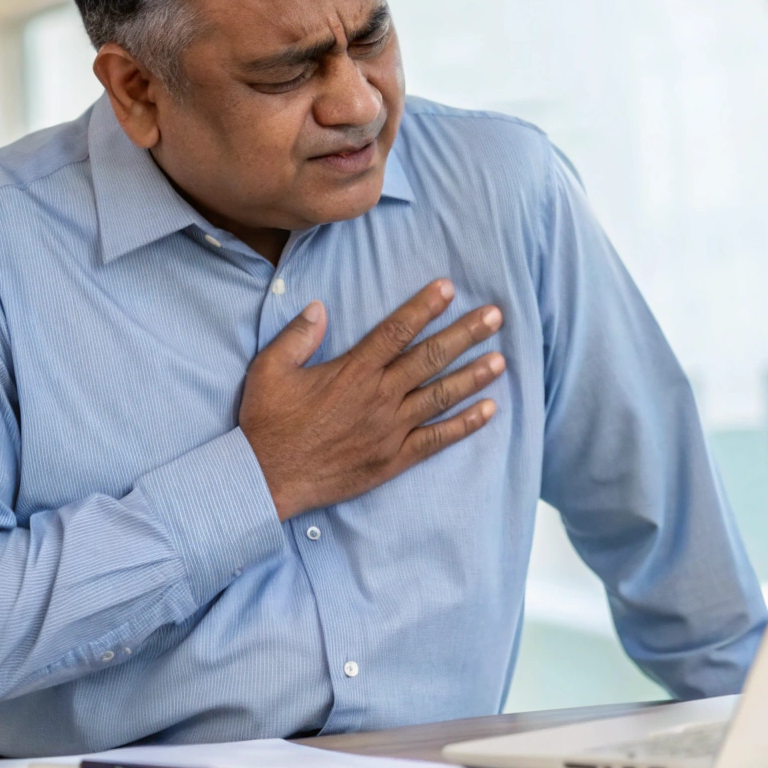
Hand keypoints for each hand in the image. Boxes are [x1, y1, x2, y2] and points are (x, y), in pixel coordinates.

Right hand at [239, 279, 504, 519]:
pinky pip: (437, 439)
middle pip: (431, 358)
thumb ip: (298, 335)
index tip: (449, 288)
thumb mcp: (270, 369)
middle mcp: (379, 397)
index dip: (424, 307)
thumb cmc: (267, 422)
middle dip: (466, 334)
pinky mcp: (393, 458)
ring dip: (474, 376)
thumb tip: (320, 306)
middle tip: (496, 316)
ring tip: (501, 359)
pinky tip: (489, 411)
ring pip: (441, 396)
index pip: (396, 331)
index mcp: (352, 371)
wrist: (266, 479)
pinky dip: (465, 425)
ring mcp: (390, 430)